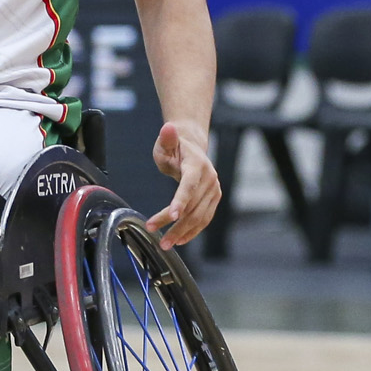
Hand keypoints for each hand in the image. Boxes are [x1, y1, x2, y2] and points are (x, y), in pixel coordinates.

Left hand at [144, 120, 220, 249]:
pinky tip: (180, 240)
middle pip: (192, 206)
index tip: (172, 215)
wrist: (191, 146)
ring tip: (165, 243)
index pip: (189, 185)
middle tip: (156, 235)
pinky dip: (193, 231)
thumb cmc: (174, 146)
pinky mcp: (214, 198)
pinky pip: (204, 218)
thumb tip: (169, 127)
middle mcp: (209, 178)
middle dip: (174, 223)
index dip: (181, 201)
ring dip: (182, 232)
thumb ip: (167, 138)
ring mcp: (214, 190)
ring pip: (199, 216)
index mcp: (197, 165)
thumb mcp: (166, 143)